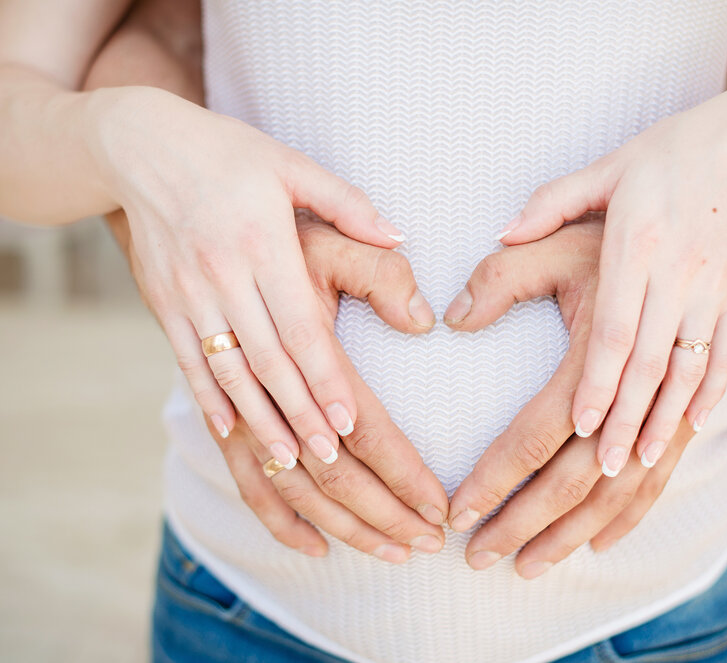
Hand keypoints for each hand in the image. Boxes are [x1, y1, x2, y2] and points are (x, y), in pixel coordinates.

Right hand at [87, 85, 414, 467]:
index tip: (350, 423)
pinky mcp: (161, 301)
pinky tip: (230, 430)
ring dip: (258, 419)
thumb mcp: (291, 164)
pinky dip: (209, 397)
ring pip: (227, 369)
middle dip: (300, 414)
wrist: (140, 145)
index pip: (301, 328)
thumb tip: (398, 238)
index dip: (325, 380)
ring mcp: (188, 292)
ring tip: (287, 460)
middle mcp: (224, 273)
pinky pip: (185, 359)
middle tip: (330, 458)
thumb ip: (347, 204)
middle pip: (267, 360)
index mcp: (263, 242)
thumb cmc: (229, 155)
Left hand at [445, 217, 695, 576]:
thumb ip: (508, 267)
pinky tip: (603, 536)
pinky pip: (671, 465)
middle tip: (480, 556)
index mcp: (611, 324)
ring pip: (629, 482)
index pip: (543, 424)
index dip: (499, 472)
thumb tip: (453, 318)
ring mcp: (686, 382)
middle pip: (583, 470)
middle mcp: (650, 366)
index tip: (460, 509)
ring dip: (577, 529)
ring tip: (532, 564)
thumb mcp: (572, 210)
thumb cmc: (649, 190)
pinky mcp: (709, 384)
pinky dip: (638, 506)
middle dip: (528, 519)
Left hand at [496, 84, 726, 475]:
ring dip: (660, 425)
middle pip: (645, 368)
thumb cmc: (670, 154)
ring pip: (686, 374)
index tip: (572, 430)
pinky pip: (725, 358)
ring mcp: (714, 292)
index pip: (612, 333)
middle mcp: (678, 275)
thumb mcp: (606, 168)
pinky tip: (686, 431)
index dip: (595, 385)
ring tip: (634, 464)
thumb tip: (500, 233)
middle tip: (599, 468)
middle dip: (619, 425)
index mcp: (636, 244)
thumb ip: (550, 203)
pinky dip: (707, 398)